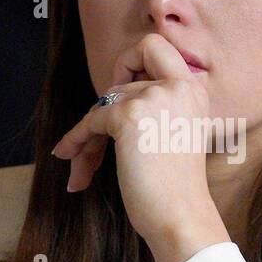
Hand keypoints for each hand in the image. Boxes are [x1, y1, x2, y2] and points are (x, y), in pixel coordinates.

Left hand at [51, 34, 230, 261]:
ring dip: (88, 136)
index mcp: (194, 88)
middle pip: (120, 79)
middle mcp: (179, 85)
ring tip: (84, 168)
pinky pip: (90, 121)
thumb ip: (155, 107)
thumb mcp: (175, 132)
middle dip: (104, 106)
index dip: (130, 62)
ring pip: (103, 104)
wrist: (182, 216)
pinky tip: (67, 155)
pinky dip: (75, 140)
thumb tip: (104, 100)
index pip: (154, 45)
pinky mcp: (129, 116)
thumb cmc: (176, 187)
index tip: (121, 90)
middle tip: (99, 132)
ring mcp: (154, 98)